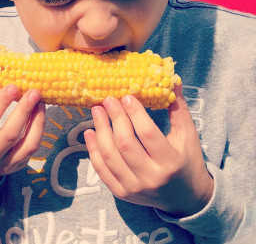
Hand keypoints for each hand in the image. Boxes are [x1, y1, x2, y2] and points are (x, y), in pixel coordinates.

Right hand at [0, 66, 44, 186]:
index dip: (1, 102)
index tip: (13, 85)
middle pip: (9, 134)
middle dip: (24, 111)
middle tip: (34, 91)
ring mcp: (4, 165)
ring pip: (26, 145)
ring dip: (37, 121)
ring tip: (40, 102)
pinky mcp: (16, 167)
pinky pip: (32, 149)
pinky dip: (38, 130)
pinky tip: (39, 115)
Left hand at [84, 84, 213, 216]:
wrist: (185, 199)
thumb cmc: (187, 162)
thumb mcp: (188, 137)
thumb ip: (178, 110)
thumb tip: (172, 79)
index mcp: (171, 163)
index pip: (148, 134)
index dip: (135, 113)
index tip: (126, 96)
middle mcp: (151, 178)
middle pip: (125, 144)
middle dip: (114, 118)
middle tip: (108, 100)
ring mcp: (134, 188)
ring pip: (110, 156)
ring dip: (100, 130)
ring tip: (96, 111)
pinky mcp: (121, 193)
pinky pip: (102, 170)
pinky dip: (93, 150)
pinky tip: (89, 132)